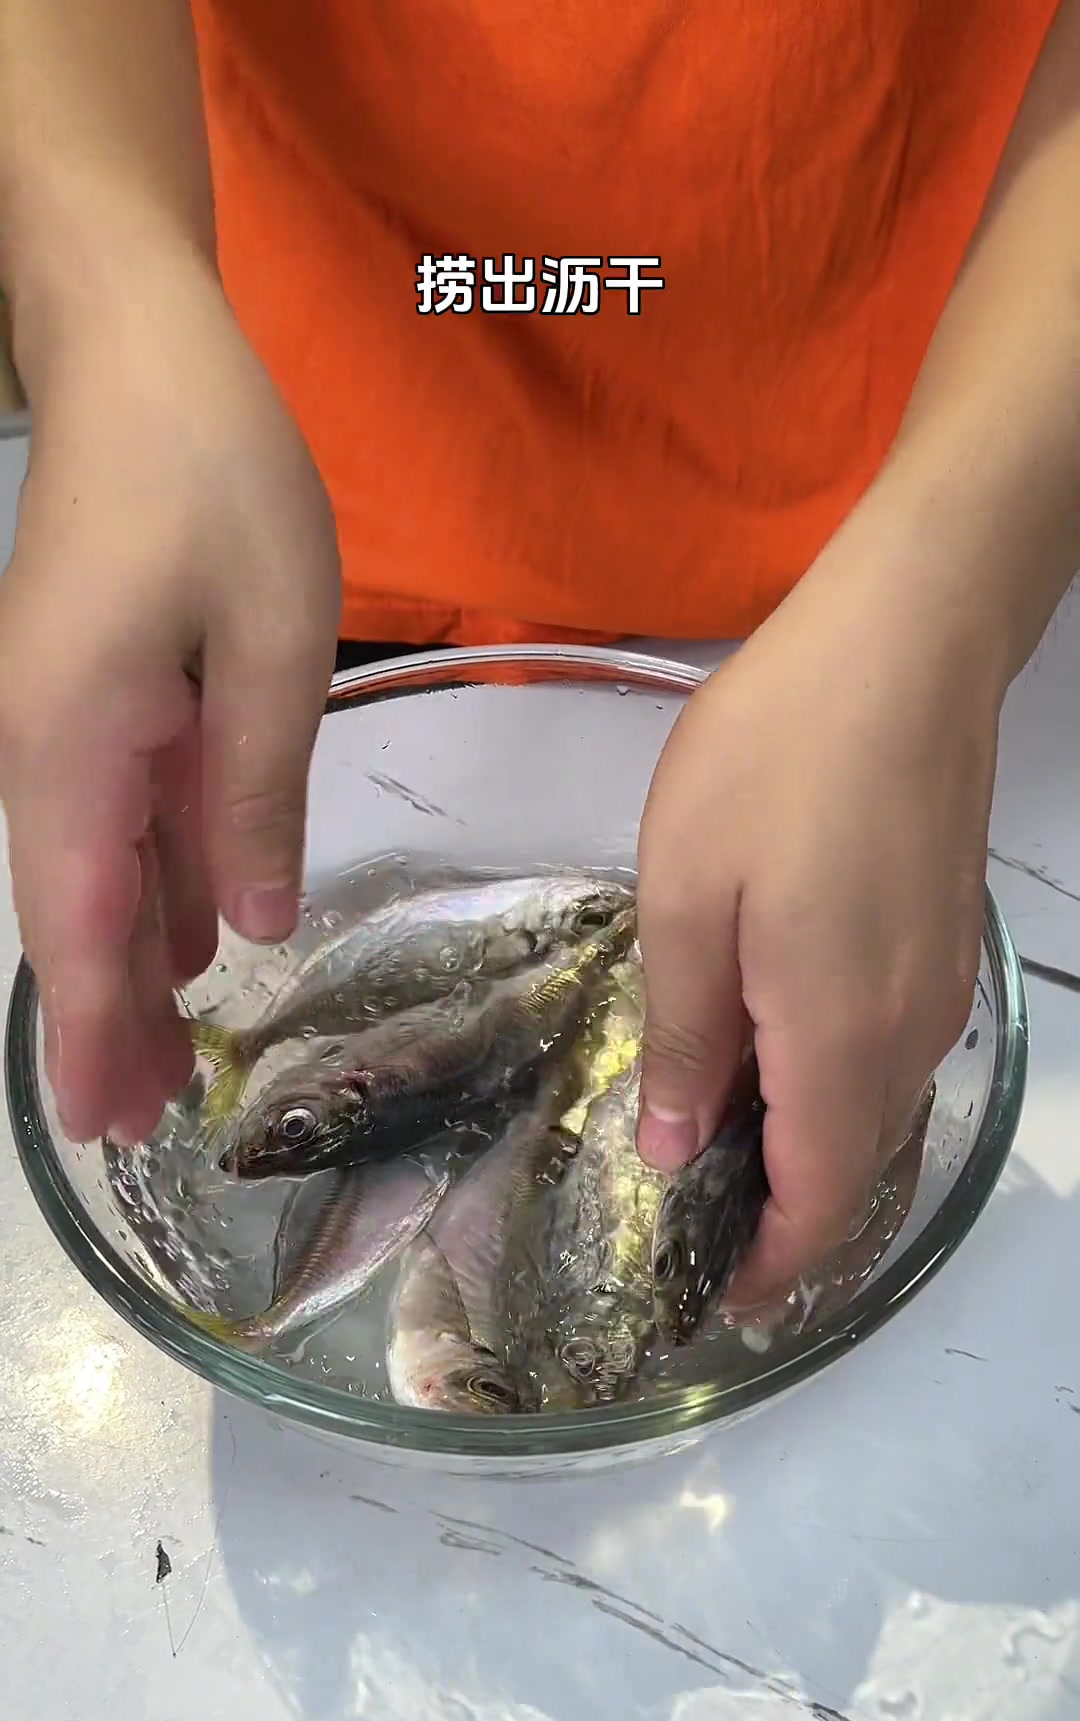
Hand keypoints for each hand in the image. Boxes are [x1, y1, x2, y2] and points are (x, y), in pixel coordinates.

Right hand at [0, 265, 340, 1143]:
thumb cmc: (213, 477)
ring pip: (95, 874)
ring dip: (131, 966)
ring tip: (168, 1069)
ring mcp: (62, 723)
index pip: (79, 925)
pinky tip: (196, 940)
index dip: (95, 1030)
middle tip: (137, 1131)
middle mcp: (44, 750)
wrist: (138, 351)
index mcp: (75, 744)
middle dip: (107, 1023)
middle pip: (74, 916)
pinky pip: (120, 816)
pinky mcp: (94, 695)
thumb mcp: (275, 642)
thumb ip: (259, 793)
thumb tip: (252, 927)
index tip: (103, 1127)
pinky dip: (153, 886)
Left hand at [636, 509, 1008, 1318]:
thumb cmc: (775, 761)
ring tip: (722, 1137)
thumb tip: (681, 1146)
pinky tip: (773, 1044)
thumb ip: (690, 1037)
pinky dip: (834, 1083)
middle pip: (854, 1166)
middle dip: (785, 1215)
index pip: (818, 1201)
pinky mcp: (944, 940)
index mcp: (837, 1039)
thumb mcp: (687, 900)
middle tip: (698, 1221)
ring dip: (808, 1146)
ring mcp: (937, 986)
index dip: (774, 1266)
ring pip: (874, 1109)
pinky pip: (888, 1050)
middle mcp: (906, 1034)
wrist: (906, 647)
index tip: (719, 1298)